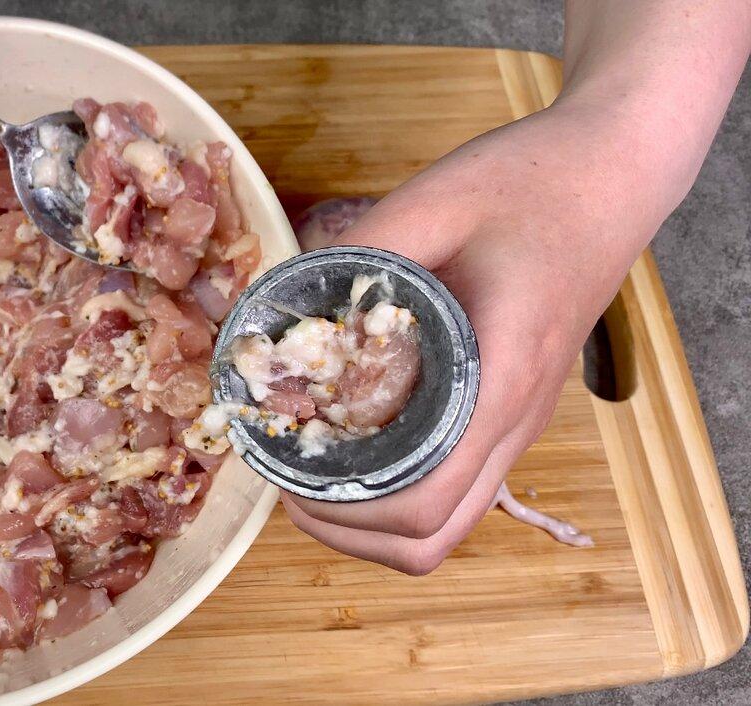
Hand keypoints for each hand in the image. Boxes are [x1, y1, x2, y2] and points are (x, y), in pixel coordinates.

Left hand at [283, 101, 653, 573]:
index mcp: (498, 378)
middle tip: (289, 479)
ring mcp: (520, 424)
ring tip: (315, 473)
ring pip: (447, 526)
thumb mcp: (433, 203)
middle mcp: (515, 421)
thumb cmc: (530, 183)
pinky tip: (359, 447)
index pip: (424, 501)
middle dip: (347, 530)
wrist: (612, 175)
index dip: (343, 510)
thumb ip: (361, 253)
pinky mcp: (514, 413)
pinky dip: (402, 496)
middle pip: (431, 540)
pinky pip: (458, 489)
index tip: (287, 472)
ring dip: (374, 524)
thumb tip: (287, 303)